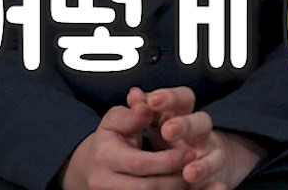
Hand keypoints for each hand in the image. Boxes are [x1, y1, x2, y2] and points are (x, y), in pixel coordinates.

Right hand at [57, 88, 191, 189]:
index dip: (168, 161)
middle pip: (147, 188)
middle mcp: (102, 181)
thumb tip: (145, 105)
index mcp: (104, 155)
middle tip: (195, 170)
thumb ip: (134, 114)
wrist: (93, 164)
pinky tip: (179, 187)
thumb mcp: (117, 119)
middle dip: (175, 180)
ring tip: (190, 179)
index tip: (190, 153)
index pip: (140, 163)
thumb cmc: (111, 137)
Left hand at [141, 87, 267, 189]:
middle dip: (186, 126)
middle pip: (202, 122)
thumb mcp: (149, 121)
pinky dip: (215, 187)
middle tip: (167, 131)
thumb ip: (141, 110)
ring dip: (204, 164)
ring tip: (188, 173)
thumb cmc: (161, 136)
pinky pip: (216, 182)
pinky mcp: (211, 177)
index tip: (152, 100)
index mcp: (183, 114)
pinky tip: (215, 189)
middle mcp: (199, 133)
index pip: (184, 98)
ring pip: (216, 156)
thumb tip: (133, 95)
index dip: (171, 97)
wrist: (185, 161)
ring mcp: (208, 155)